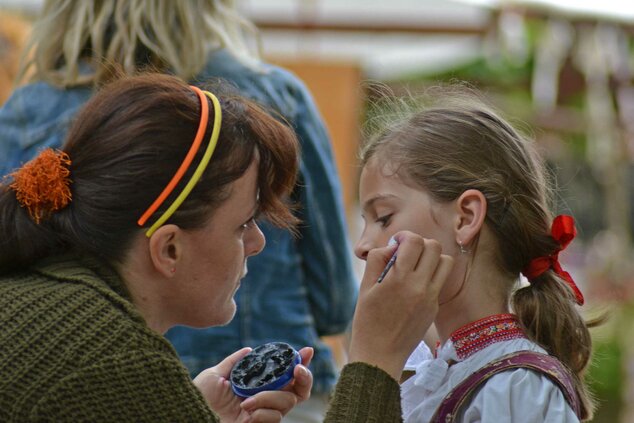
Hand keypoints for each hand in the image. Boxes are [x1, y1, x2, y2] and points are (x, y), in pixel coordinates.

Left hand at [194, 347, 313, 422]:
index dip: (300, 363)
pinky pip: (274, 417)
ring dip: (269, 397)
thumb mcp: (215, 375)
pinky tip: (246, 412)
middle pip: (299, 391)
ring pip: (287, 401)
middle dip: (304, 378)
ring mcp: (264, 415)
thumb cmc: (199, 398)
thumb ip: (234, 362)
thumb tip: (249, 349)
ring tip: (246, 400)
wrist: (188, 416)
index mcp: (256, 387)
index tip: (306, 351)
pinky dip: (262, 411)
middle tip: (297, 369)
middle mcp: (265, 401)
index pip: (285, 376)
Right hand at [348, 231, 452, 379]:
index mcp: (399, 279)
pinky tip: (415, 283)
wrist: (380, 355)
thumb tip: (392, 246)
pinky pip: (440, 280)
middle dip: (419, 244)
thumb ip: (378, 261)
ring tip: (415, 265)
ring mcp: (430, 297)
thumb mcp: (364, 288)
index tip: (396, 243)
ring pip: (445, 261)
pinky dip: (431, 274)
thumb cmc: (367, 321)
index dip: (404, 236)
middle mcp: (419, 286)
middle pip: (433, 247)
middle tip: (406, 253)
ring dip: (431, 258)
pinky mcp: (434, 307)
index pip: (414, 242)